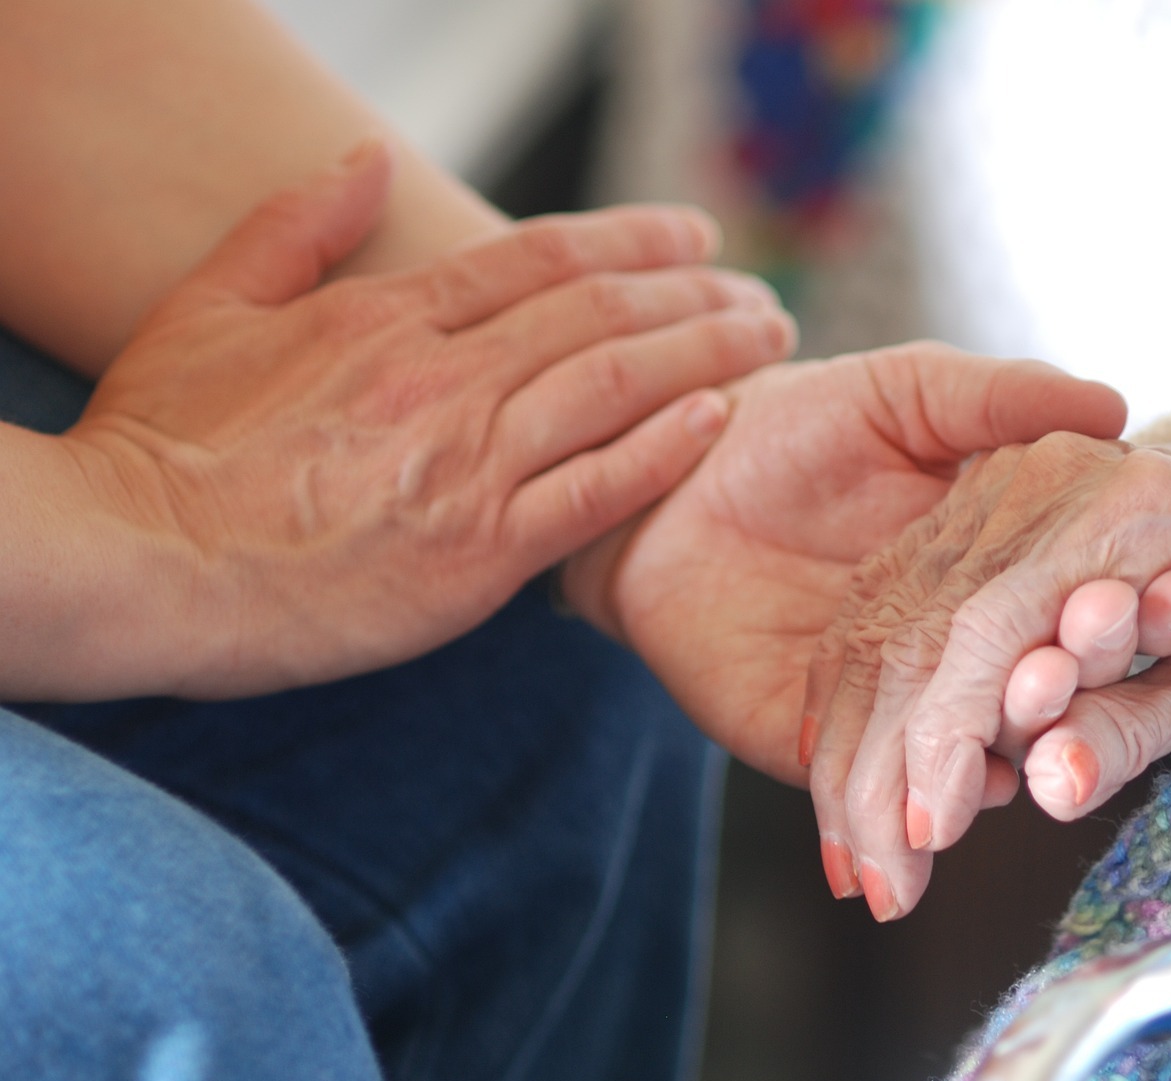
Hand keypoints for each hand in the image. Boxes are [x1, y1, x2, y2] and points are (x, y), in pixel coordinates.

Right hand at [32, 140, 793, 698]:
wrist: (135, 563)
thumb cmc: (161, 446)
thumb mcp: (208, 306)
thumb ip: (296, 228)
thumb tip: (367, 160)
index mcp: (386, 320)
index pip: (541, 257)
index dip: (633, 238)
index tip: (696, 238)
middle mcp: (442, 379)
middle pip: (600, 312)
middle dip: (696, 294)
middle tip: (759, 292)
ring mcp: (466, 465)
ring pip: (616, 385)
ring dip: (706, 352)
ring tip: (769, 337)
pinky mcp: (477, 554)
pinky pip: (596, 493)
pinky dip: (664, 450)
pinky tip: (719, 419)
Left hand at [558, 342, 1128, 815]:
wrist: (664, 467)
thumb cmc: (794, 420)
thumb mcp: (911, 392)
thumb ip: (999, 399)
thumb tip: (1110, 404)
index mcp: (978, 580)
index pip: (1058, 620)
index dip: (1110, 615)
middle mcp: (939, 657)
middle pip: (1024, 700)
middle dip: (1072, 698)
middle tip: (1106, 677)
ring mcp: (875, 709)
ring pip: (955, 760)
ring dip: (1009, 760)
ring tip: (1052, 749)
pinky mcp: (799, 741)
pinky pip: (868, 786)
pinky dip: (918, 799)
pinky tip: (976, 787)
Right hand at [803, 437, 1170, 919]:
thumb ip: (1141, 726)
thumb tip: (1053, 786)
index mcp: (1124, 507)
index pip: (987, 628)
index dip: (942, 739)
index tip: (927, 833)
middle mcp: (1040, 482)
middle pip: (916, 633)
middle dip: (883, 775)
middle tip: (879, 884)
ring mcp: (992, 486)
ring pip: (880, 625)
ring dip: (853, 752)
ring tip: (851, 859)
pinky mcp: (963, 505)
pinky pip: (878, 603)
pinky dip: (847, 699)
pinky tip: (834, 774)